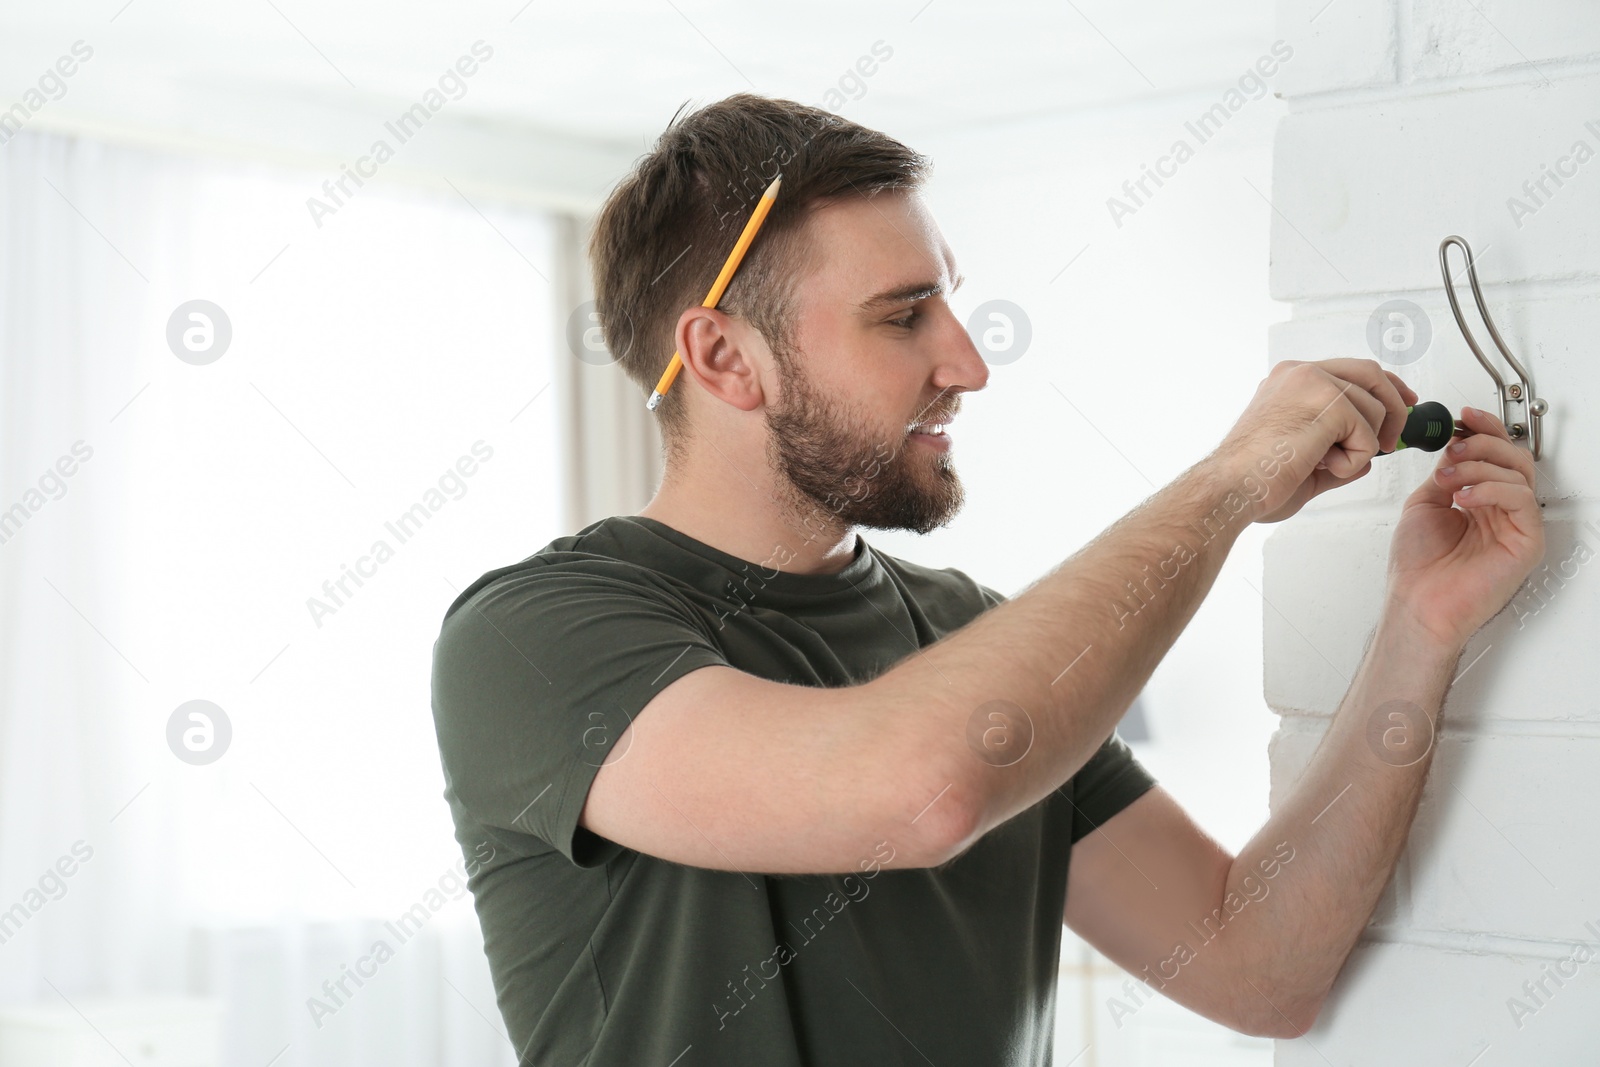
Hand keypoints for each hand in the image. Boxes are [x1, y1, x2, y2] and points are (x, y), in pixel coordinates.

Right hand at [1211, 359, 1418, 524]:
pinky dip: (1353, 460)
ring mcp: (1314, 383)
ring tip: (1325, 465)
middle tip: (1396, 437)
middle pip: (1370, 373)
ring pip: (1373, 409)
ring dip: (1361, 447)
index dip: (1382, 387)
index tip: (1402, 403)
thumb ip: (1335, 451)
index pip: (1349, 371)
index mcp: (1289, 381)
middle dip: (1394, 405)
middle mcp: (1300, 373)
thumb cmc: (1252, 478)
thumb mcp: (1300, 459)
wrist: (1230, 488)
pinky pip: (1367, 434)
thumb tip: (1367, 457)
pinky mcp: (1329, 403)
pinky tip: (1321, 466)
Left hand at [1383, 405, 1544, 649]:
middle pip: (1513, 458)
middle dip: (1483, 443)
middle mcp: (1501, 510)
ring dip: (1480, 466)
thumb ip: (1444, 473)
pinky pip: (1521, 499)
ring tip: (1449, 477)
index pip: (1494, 456)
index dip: (1484, 430)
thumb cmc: (1418, 566)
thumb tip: (1453, 445)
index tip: (1464, 417)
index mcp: (1479, 500)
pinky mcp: (1526, 542)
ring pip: (1518, 474)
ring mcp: (1515, 525)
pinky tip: (1464, 497)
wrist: (1417, 602)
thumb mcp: (1424, 504)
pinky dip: (1492, 489)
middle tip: (1456, 446)